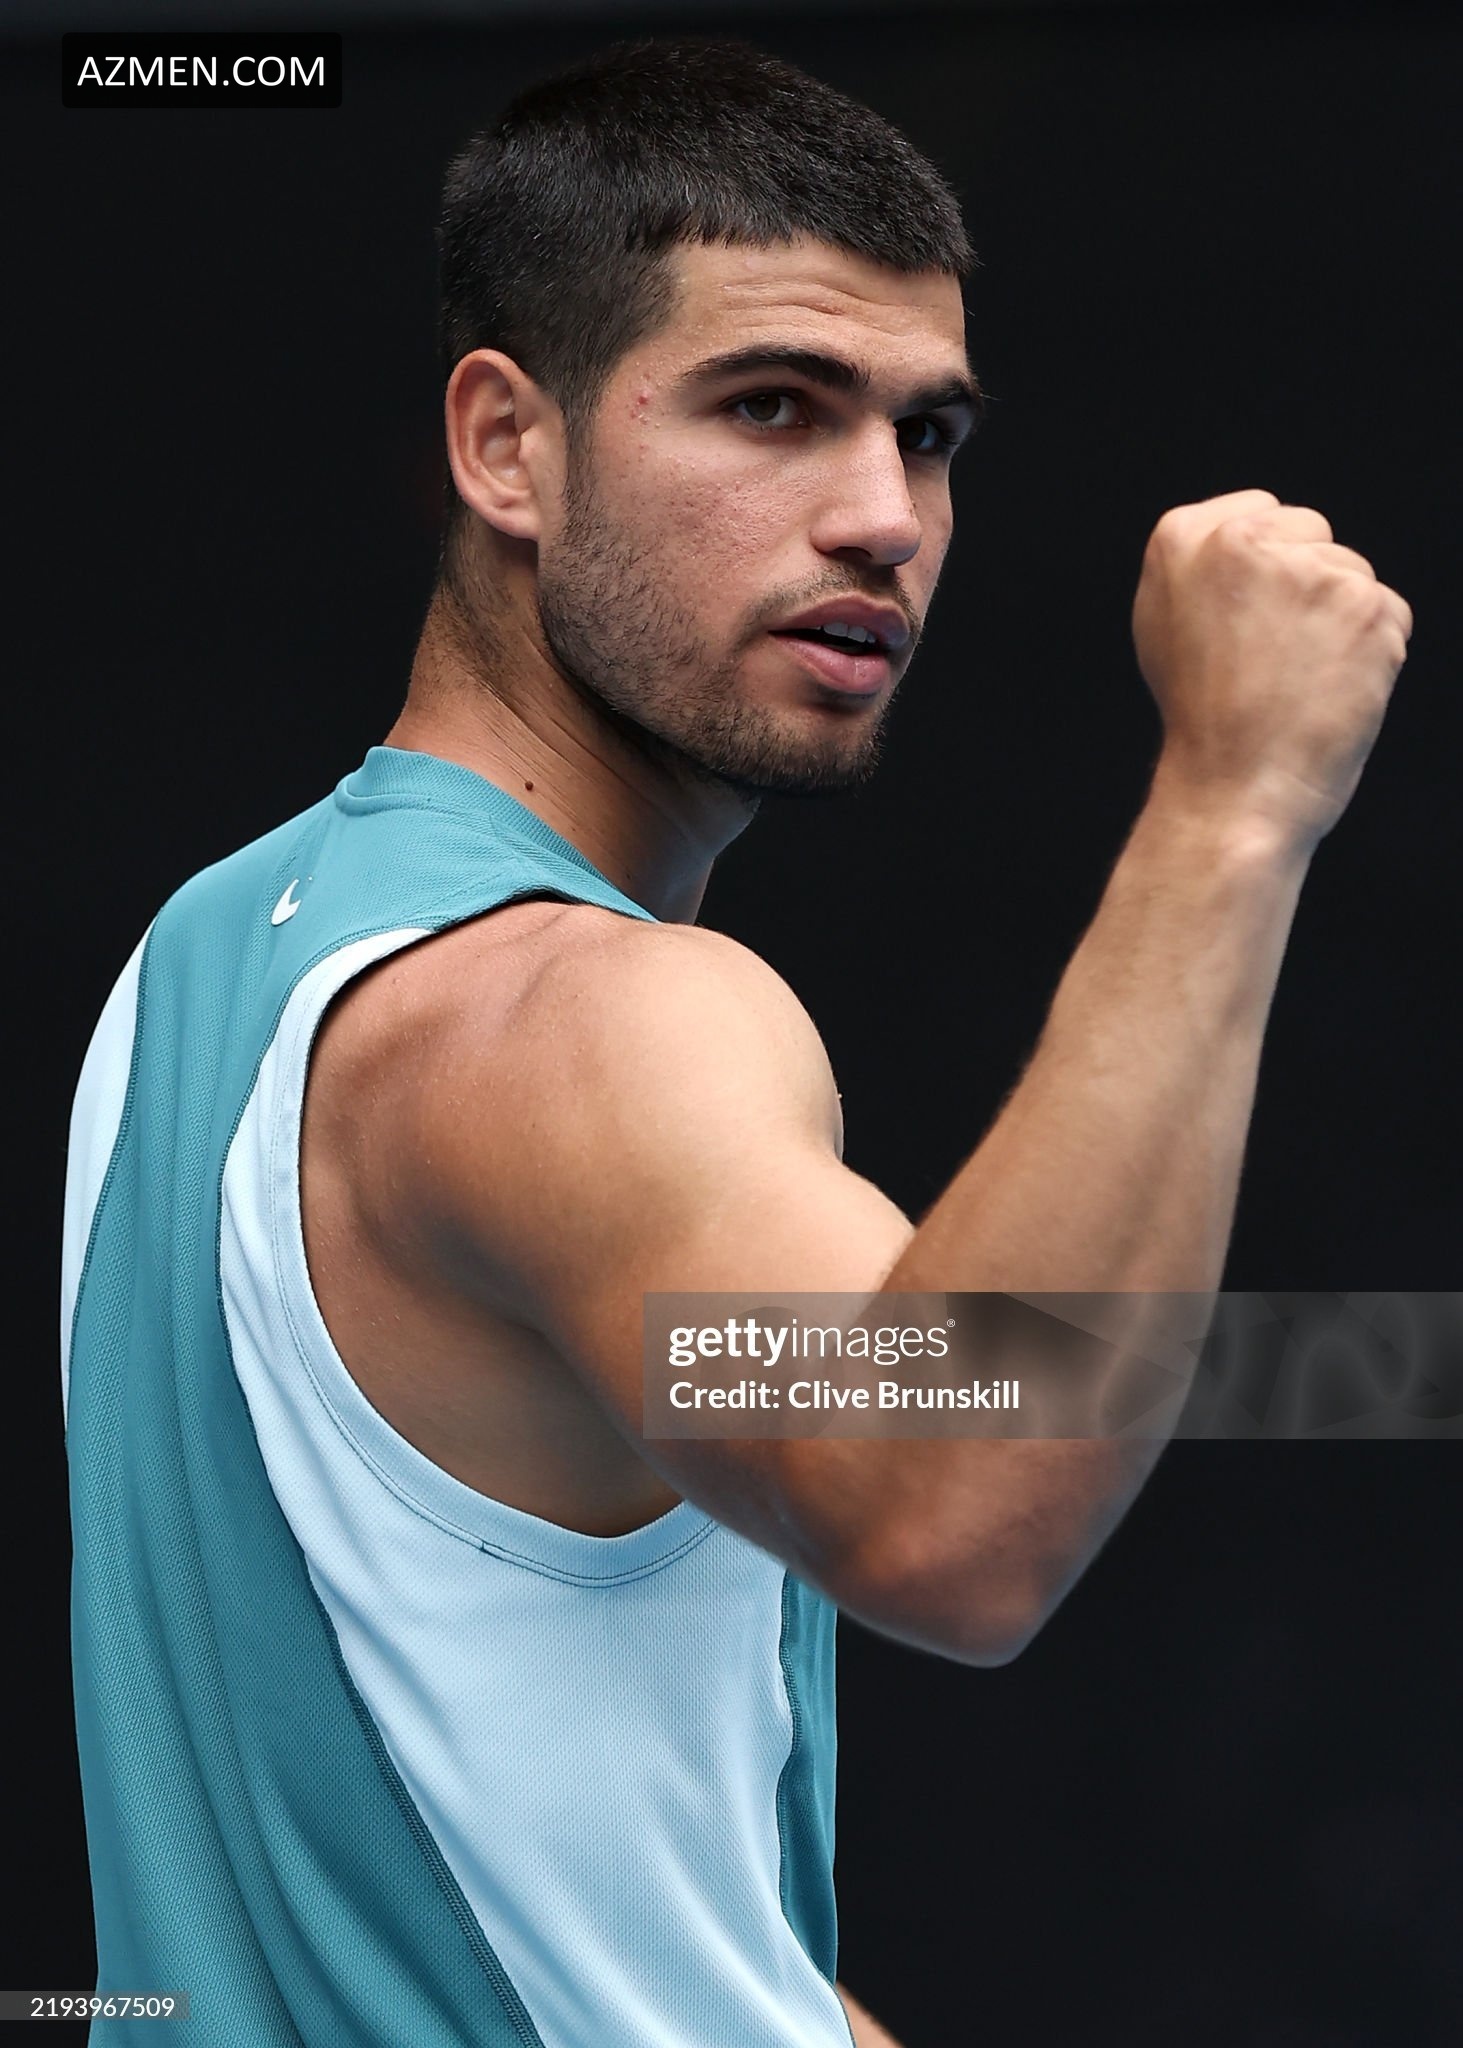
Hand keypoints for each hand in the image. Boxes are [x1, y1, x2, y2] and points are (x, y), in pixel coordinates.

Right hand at [1131, 488, 1413, 847]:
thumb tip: (1258, 540)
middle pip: (1314, 536)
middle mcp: (1241, 540)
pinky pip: (1391, 614)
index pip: (1262, 513)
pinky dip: (1374, 654)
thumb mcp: (1165, 626)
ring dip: (1342, 623)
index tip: (1250, 621)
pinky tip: (1332, 691)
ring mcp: (1308, 571)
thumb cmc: (1200, 722)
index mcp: (1180, 537)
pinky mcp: (1365, 605)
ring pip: (1354, 575)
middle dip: (1308, 587)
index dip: (1267, 570)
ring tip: (1299, 681)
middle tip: (1274, 658)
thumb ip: (1205, 569)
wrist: (1233, 790)